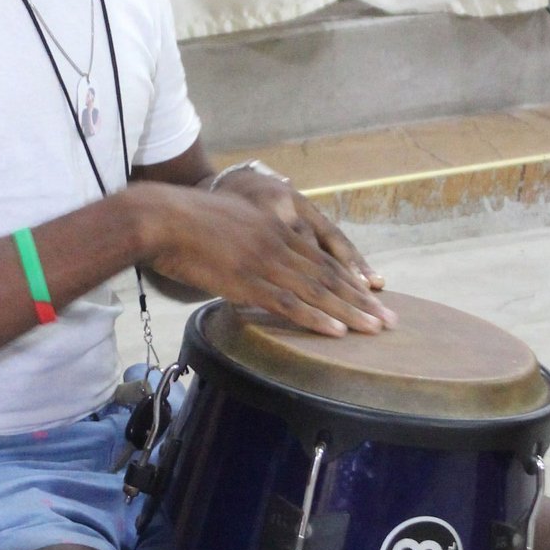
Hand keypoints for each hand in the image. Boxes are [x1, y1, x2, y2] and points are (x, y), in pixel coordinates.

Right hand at [138, 177, 395, 336]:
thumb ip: (247, 242)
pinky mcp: (247, 280)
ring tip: (376, 329)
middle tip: (390, 319)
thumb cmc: (182, 223)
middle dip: (361, 299)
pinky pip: (288, 304)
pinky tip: (336, 332)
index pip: (322, 256)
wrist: (159, 218)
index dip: (350, 277)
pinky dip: (315, 318)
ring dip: (349, 312)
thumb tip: (254, 265)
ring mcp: (265, 261)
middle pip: (329, 274)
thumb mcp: (227, 225)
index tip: (372, 293)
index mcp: (275, 227)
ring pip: (316, 290)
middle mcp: (278, 242)